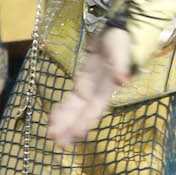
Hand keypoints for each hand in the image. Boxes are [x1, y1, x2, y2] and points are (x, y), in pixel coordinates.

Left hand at [50, 28, 129, 146]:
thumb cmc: (119, 40)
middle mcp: (97, 90)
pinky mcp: (82, 83)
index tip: (77, 135)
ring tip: (51, 137)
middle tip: (58, 143)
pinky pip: (71, 100)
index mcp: (107, 85)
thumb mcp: (120, 47)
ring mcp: (89, 88)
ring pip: (75, 109)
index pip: (96, 106)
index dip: (87, 120)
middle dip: (71, 127)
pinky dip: (62, 110)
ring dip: (65, 122)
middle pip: (83, 112)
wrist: (115, 31)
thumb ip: (121, 63)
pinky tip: (52, 121)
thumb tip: (123, 81)